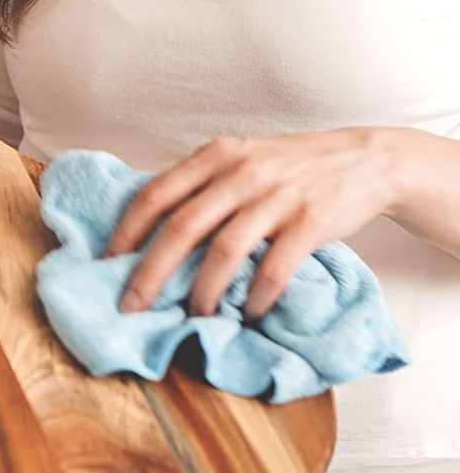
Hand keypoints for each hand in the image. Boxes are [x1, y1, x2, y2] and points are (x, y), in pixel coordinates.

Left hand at [105, 127, 409, 318]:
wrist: (366, 159)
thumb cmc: (290, 166)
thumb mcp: (241, 159)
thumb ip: (201, 185)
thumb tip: (150, 229)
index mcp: (216, 155)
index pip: (156, 195)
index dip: (126, 232)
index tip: (106, 264)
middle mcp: (241, 172)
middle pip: (181, 228)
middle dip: (150, 273)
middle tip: (132, 307)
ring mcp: (277, 195)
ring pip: (224, 251)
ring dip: (203, 292)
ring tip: (194, 317)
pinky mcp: (312, 219)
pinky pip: (275, 267)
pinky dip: (257, 296)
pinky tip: (249, 312)